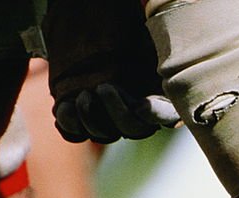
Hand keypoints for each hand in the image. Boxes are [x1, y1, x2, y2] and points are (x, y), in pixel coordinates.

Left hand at [43, 0, 179, 143]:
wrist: (92, 22)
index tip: (141, 104)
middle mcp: (135, 114)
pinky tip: (66, 107)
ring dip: (92, 120)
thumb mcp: (148, 40)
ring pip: (103, 135)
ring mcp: (107, 118)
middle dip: (118, 113)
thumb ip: (161, 56)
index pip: (165, 118)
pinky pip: (74, 132)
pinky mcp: (80, 116)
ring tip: (83, 96)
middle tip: (103, 88)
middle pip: (133, 130)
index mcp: (159, 97)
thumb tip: (172, 65)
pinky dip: (70, 123)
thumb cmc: (126, 30)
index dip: (154, 115)